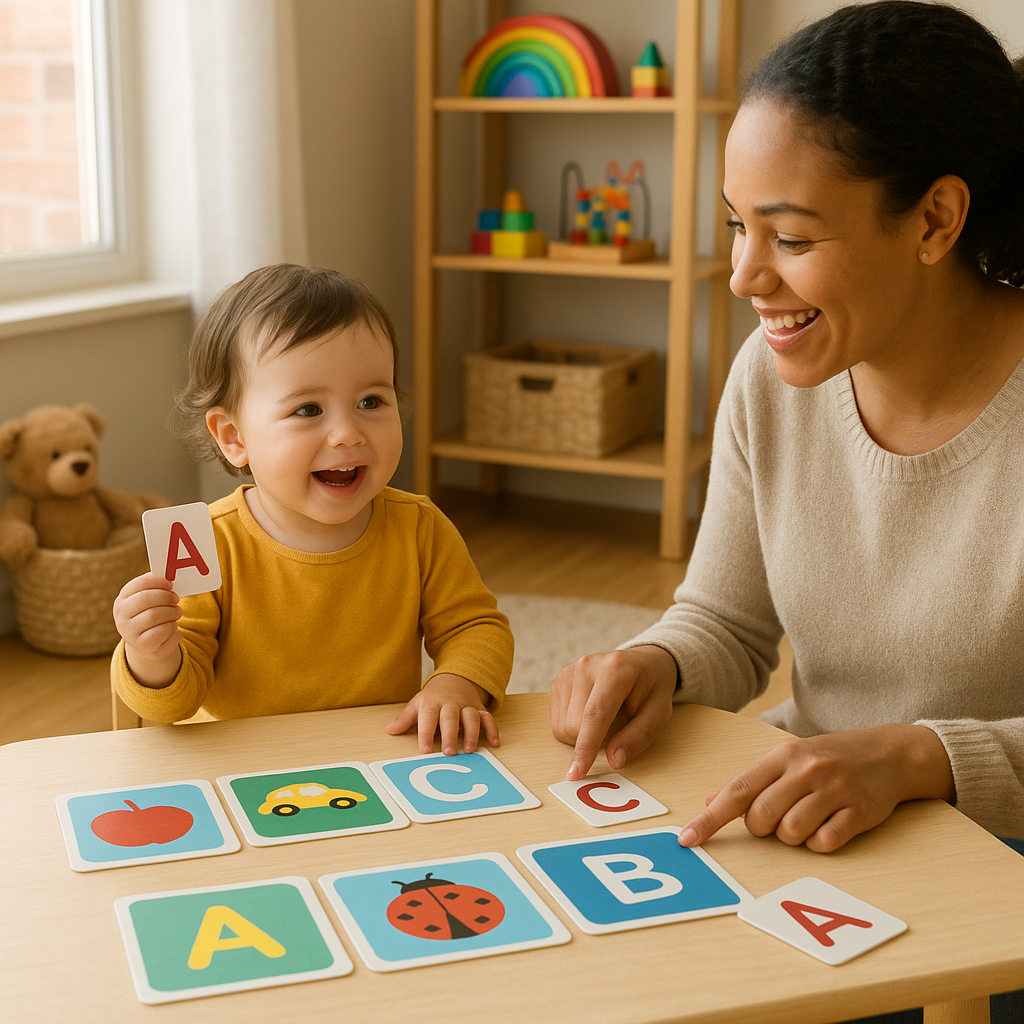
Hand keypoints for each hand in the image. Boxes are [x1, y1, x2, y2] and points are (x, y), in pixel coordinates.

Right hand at [113, 572, 181, 686]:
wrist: (146, 643)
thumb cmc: (149, 614)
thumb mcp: (147, 600)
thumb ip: (155, 588)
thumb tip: (169, 575)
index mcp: (122, 602)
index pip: (139, 585)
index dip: (158, 582)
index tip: (170, 584)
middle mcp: (122, 619)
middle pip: (146, 600)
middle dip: (166, 597)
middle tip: (176, 598)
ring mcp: (131, 635)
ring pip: (156, 616)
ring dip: (172, 612)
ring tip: (177, 612)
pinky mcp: (145, 648)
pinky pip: (164, 632)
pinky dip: (174, 627)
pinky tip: (173, 627)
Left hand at [385, 673, 498, 754]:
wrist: (454, 678)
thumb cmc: (433, 697)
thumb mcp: (417, 704)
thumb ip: (405, 719)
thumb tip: (390, 730)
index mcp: (432, 703)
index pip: (428, 718)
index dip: (426, 734)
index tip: (425, 750)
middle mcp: (450, 704)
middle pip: (450, 717)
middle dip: (450, 735)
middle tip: (449, 753)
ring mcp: (466, 706)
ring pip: (471, 717)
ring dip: (472, 733)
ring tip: (469, 750)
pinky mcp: (479, 709)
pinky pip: (488, 718)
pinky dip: (492, 729)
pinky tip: (494, 743)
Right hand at [549, 645, 677, 780]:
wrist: (643, 662)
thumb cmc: (652, 688)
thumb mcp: (659, 712)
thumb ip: (638, 736)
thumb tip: (614, 760)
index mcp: (615, 670)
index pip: (595, 715)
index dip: (585, 747)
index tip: (576, 773)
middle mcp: (586, 666)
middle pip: (575, 725)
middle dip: (593, 741)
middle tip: (615, 726)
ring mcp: (569, 671)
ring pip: (562, 726)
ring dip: (581, 735)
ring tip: (604, 717)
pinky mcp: (559, 680)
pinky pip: (556, 720)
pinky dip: (572, 726)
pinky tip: (589, 712)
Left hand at [678, 725, 955, 852]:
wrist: (888, 752)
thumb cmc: (828, 759)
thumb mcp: (787, 759)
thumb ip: (750, 782)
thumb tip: (709, 801)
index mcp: (782, 757)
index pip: (737, 791)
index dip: (710, 818)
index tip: (687, 839)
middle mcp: (806, 770)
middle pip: (763, 817)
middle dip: (762, 828)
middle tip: (778, 819)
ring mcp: (834, 790)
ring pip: (792, 833)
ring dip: (793, 837)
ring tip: (806, 818)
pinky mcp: (860, 811)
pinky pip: (825, 843)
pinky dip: (820, 843)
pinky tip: (828, 825)